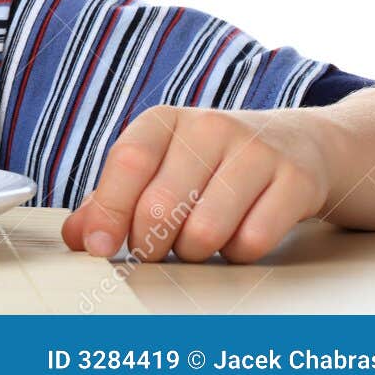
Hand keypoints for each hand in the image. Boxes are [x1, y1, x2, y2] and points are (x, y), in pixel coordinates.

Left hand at [61, 105, 333, 263]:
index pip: (128, 162)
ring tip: (199, 237)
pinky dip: (237, 253)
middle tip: (155, 248)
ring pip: (205, 230)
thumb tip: (76, 237)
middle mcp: (209, 127)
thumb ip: (111, 201)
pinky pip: (252, 241)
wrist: (298, 145)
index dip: (108, 210)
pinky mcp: (294, 180)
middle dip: (150, 243)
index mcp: (165, 121)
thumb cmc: (211, 163)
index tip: (98, 247)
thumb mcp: (159, 168)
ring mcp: (256, 151)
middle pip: (161, 204)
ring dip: (195, 251)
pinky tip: (238, 234)